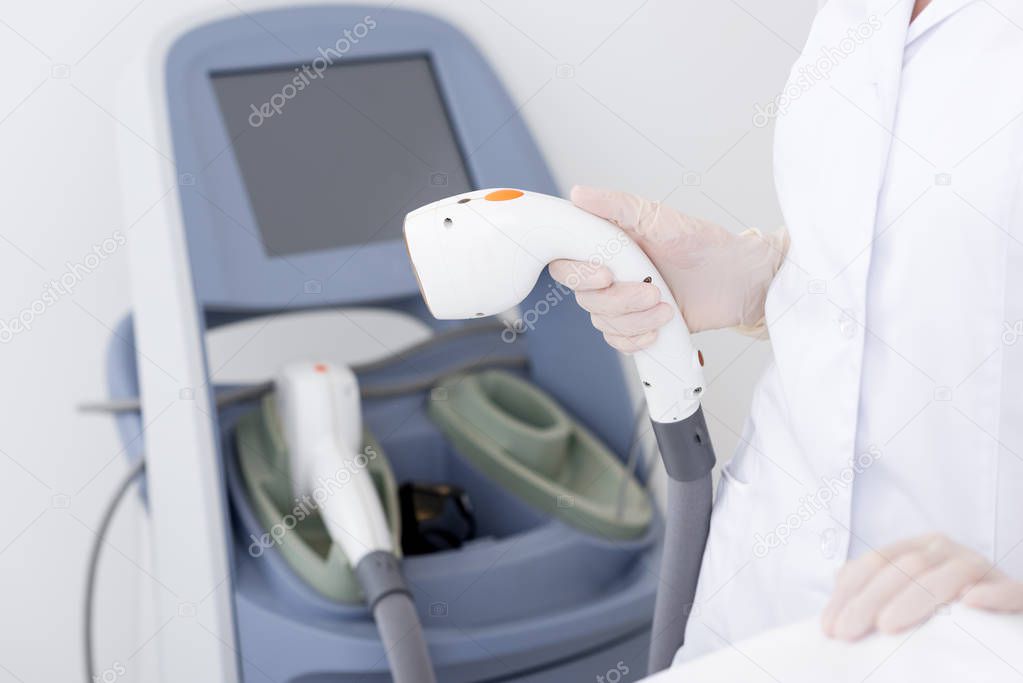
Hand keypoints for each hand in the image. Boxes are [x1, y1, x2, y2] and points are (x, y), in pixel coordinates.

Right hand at [549, 186, 787, 352]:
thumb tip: (578, 194)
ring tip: (666, 309)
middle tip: (654, 292)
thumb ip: (617, 206)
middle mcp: (610, 274)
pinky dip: (635, 340)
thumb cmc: (702, 243)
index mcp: (607, 247)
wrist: (738, 280)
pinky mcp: (638, 326)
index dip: (578, 275)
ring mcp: (623, 302)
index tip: (606, 276)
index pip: (567, 264)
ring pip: (602, 322)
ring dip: (634, 320)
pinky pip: (618, 341)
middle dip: (620, 301)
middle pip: (586, 299)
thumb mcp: (659, 219)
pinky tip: (657, 330)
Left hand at [822, 533, 1022, 639]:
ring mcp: (981, 567)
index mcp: (916, 548)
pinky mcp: (1015, 590)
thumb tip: (837, 596)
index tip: (829, 628)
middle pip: (903, 568)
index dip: (848, 594)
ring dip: (914, 599)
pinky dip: (992, 594)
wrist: (1001, 619)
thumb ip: (876, 592)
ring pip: (945, 575)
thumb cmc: (944, 609)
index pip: (874, 563)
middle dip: (869, 600)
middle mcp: (945, 551)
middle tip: (847, 633)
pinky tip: (971, 603)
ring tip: (887, 625)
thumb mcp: (906, 596)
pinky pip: (1008, 589)